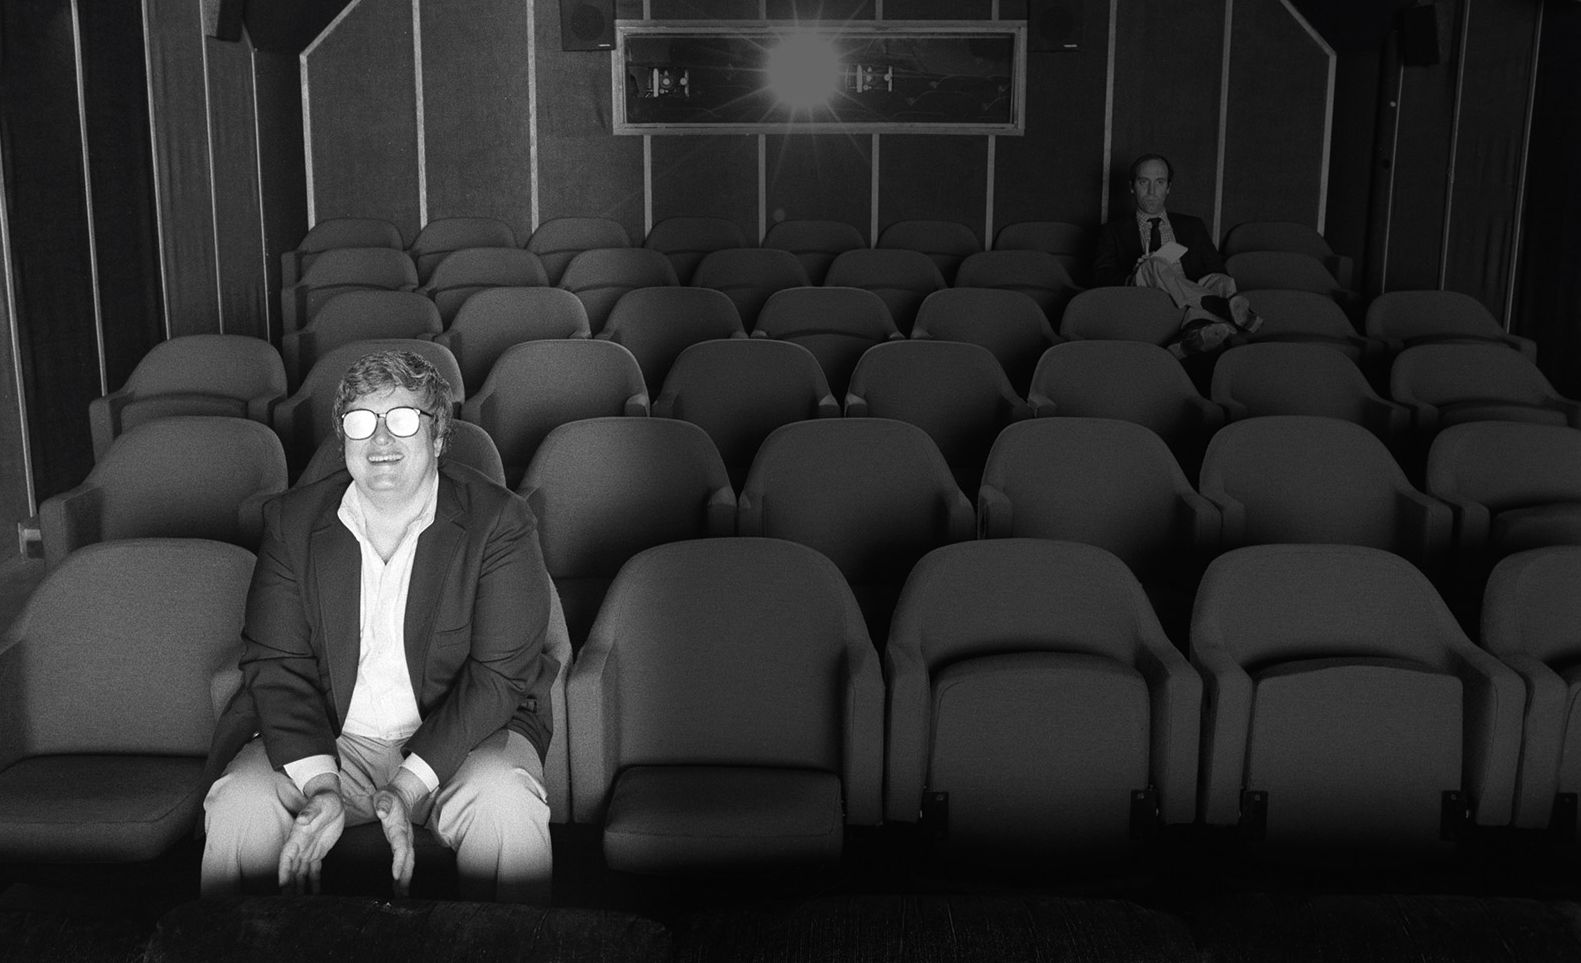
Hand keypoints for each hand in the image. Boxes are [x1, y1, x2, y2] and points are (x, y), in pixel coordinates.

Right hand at [277, 783, 344, 894]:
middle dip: (290, 886)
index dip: (284, 873)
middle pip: (292, 870)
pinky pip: (315, 870)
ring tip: (301, 905)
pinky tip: (316, 894)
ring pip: (302, 873)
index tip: (281, 887)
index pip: (287, 858)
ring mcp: (309, 851)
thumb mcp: (319, 804)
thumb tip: (302, 819)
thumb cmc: (323, 800)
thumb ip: (310, 812)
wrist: (331, 798)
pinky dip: (314, 882)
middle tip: (289, 904)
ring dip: (300, 888)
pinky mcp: (319, 852)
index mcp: (297, 837)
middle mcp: (300, 847)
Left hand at [373, 769, 426, 897]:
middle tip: (402, 894)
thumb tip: (381, 811)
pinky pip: (405, 861)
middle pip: (409, 859)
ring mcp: (406, 841)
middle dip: (406, 877)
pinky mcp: (403, 844)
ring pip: (409, 863)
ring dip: (406, 879)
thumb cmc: (390, 797)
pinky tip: (399, 887)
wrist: (402, 795)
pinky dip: (404, 875)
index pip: (401, 846)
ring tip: (402, 896)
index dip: (399, 861)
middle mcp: (406, 837)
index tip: (396, 874)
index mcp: (400, 827)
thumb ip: (383, 802)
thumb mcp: (384, 795)